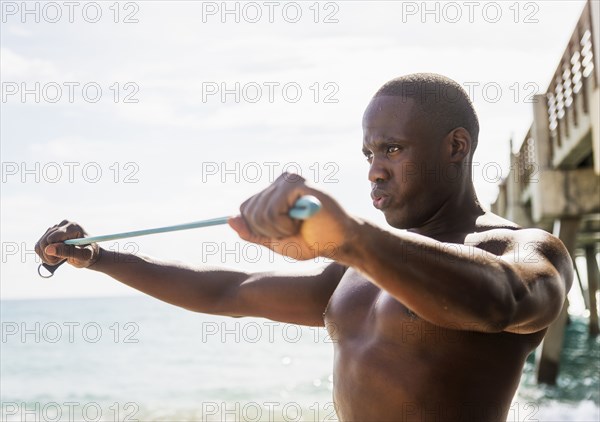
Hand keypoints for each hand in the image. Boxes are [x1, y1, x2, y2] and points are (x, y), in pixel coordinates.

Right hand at [35, 220, 99, 268]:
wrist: (89, 252)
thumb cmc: (89, 254)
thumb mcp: (82, 256)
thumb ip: (67, 252)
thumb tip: (49, 249)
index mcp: (72, 227)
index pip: (51, 238)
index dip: (53, 251)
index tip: (61, 258)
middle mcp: (63, 224)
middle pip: (44, 241)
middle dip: (49, 255)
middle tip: (60, 260)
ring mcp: (56, 227)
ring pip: (40, 244)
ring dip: (47, 255)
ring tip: (59, 258)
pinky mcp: (51, 233)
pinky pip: (39, 245)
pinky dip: (44, 254)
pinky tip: (55, 256)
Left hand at [228, 173, 356, 259]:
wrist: (340, 242)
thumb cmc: (311, 241)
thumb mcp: (274, 241)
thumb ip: (252, 232)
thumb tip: (229, 220)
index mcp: (273, 191)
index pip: (245, 210)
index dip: (258, 230)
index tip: (282, 233)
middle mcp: (280, 181)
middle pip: (249, 211)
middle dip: (268, 231)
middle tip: (293, 230)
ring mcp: (289, 180)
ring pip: (260, 213)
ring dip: (279, 230)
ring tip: (300, 226)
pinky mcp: (298, 184)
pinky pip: (273, 211)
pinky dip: (285, 226)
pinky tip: (303, 221)